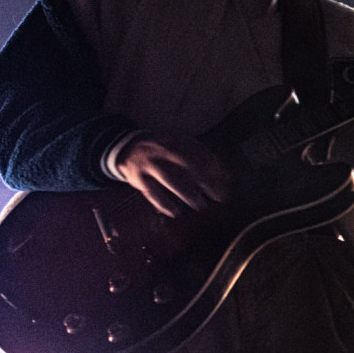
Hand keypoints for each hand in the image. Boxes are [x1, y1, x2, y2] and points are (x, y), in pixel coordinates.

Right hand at [114, 133, 230, 217]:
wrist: (127, 148)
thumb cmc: (163, 151)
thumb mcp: (180, 146)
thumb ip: (201, 157)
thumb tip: (226, 175)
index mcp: (176, 140)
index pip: (199, 152)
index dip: (214, 167)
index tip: (226, 181)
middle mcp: (162, 149)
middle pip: (187, 164)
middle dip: (205, 181)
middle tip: (218, 196)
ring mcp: (149, 163)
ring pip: (169, 178)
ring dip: (187, 193)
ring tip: (200, 205)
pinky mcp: (137, 178)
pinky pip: (151, 192)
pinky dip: (163, 203)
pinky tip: (176, 212)